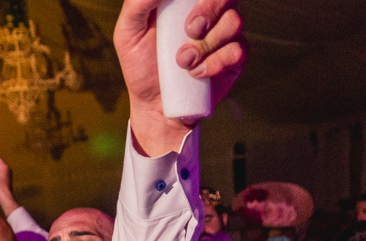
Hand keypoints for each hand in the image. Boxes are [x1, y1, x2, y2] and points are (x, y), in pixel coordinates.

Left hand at [114, 0, 244, 156]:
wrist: (154, 105)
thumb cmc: (141, 66)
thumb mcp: (128, 33)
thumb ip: (138, 4)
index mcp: (185, 2)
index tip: (186, 16)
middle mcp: (209, 13)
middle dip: (209, 9)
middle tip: (189, 30)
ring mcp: (223, 35)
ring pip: (233, 21)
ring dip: (207, 43)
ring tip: (184, 62)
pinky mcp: (233, 59)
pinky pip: (238, 50)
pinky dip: (216, 62)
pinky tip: (197, 73)